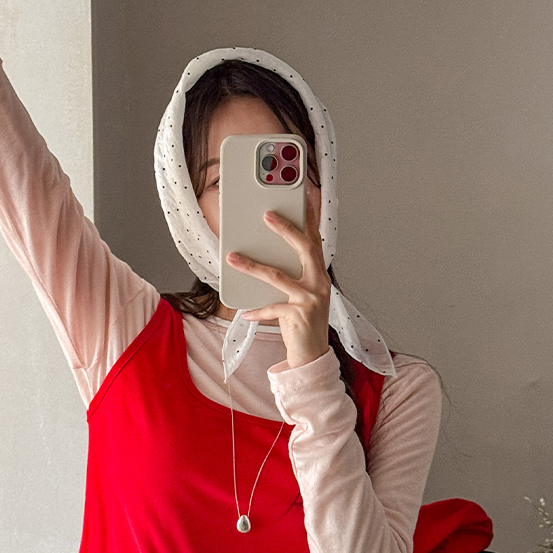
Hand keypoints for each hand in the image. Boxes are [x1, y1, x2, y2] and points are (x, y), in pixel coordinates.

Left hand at [234, 206, 331, 368]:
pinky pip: (272, 307)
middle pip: (304, 249)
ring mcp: (311, 299)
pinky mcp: (299, 316)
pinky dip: (257, 310)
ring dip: (252, 266)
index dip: (310, 218)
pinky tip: (245, 312)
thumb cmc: (302, 322)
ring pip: (278, 277)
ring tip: (232, 258)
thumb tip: (265, 254)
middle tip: (267, 215)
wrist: (312, 356)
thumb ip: (290, 275)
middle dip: (285, 229)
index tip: (303, 196)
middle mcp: (320, 284)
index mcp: (319, 275)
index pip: (315, 240)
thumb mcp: (301, 294)